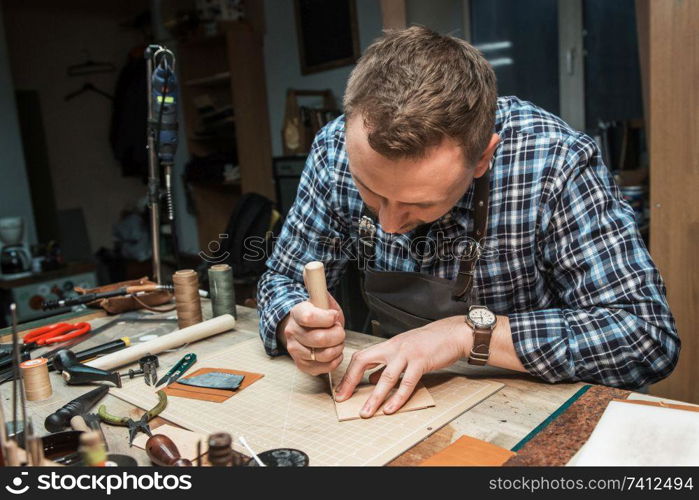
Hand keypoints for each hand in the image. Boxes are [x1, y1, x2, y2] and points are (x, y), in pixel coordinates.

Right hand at [277, 293, 345, 375]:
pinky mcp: (302, 364)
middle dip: (337, 334)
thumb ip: (319, 287)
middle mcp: (292, 332)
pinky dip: (335, 360)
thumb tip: (313, 270)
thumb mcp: (321, 299)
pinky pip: (324, 367)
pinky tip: (334, 351)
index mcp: (297, 312)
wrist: (306, 329)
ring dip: (337, 348)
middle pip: (319, 339)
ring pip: (323, 355)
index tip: (333, 316)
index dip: (327, 318)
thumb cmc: (318, 315)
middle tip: (339, 330)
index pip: (309, 317)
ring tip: (337, 341)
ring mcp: (295, 350)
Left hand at [334, 316, 470, 417]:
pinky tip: (391, 408)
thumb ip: (387, 364)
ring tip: (367, 412)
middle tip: (343, 399)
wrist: (452, 333)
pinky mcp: (421, 361)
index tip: (341, 391)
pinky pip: (407, 382)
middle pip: (364, 361)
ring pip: (386, 377)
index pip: (361, 357)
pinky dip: (398, 398)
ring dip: (375, 397)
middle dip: (351, 381)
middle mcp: (393, 347)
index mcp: (388, 345)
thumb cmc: (429, 342)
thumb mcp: (404, 350)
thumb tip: (371, 380)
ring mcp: (406, 353)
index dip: (349, 374)